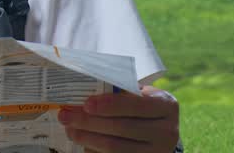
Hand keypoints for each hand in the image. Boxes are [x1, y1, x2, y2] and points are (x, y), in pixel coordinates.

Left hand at [57, 84, 179, 151]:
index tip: (86, 103)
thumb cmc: (143, 105)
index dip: (110, 105)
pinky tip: (82, 144)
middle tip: (65, 115)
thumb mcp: (141, 94)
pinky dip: (94, 151)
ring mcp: (158, 151)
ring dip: (87, 138)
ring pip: (115, 146)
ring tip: (69, 130)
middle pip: (122, 127)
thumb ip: (121, 90)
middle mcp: (167, 131)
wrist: (161, 131)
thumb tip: (83, 87)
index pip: (136, 105)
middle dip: (89, 121)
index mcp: (166, 106)